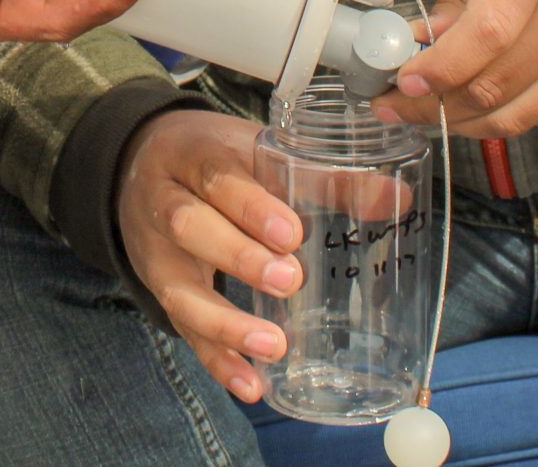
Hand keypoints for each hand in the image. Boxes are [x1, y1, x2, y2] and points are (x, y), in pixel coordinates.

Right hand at [115, 109, 301, 403]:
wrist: (140, 163)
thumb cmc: (217, 159)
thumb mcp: (258, 152)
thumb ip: (325, 177)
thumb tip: (397, 198)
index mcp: (192, 156)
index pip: (216, 177)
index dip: (250, 206)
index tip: (292, 233)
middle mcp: (164, 203)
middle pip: (189, 227)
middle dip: (238, 257)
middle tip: (290, 281)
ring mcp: (156, 252)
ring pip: (177, 288)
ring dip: (224, 323)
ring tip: (273, 346)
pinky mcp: (160, 291)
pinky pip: (182, 329)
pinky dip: (216, 360)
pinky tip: (250, 385)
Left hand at [377, 0, 537, 137]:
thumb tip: (415, 48)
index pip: (487, 34)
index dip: (440, 68)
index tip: (401, 81)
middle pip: (500, 83)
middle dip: (435, 106)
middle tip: (396, 105)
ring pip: (521, 112)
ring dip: (465, 123)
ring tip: (426, 114)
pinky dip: (502, 116)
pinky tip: (472, 106)